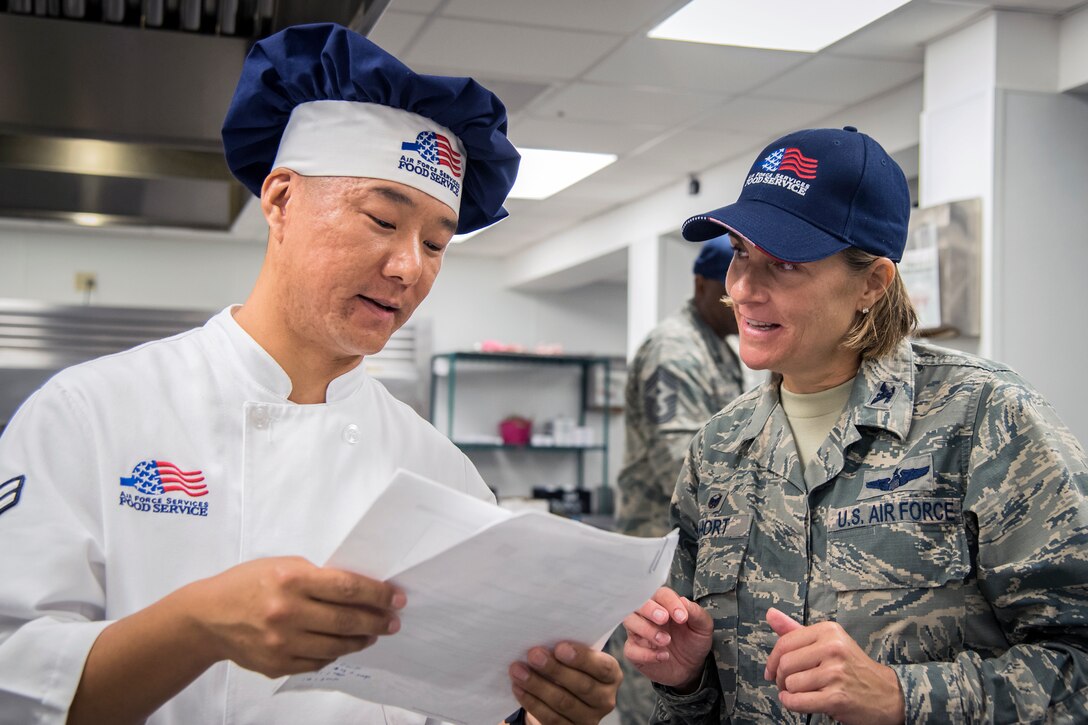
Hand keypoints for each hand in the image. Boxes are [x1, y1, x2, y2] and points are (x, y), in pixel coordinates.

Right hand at [182, 556, 404, 676]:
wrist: (208, 616)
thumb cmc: (248, 584)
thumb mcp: (283, 566)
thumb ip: (318, 577)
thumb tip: (359, 589)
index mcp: (292, 579)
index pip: (348, 587)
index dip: (377, 594)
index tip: (396, 598)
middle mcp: (287, 612)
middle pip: (347, 620)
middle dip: (377, 621)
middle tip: (392, 621)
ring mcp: (282, 642)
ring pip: (337, 646)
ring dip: (361, 640)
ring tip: (372, 634)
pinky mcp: (277, 664)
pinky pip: (318, 662)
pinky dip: (335, 653)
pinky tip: (343, 645)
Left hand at [509, 641, 620, 723]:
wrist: (563, 696)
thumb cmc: (570, 667)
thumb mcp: (576, 657)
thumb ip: (568, 649)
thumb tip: (544, 637)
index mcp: (611, 676)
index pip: (603, 668)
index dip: (582, 658)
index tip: (559, 647)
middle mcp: (605, 699)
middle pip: (582, 686)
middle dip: (555, 669)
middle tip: (533, 655)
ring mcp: (589, 719)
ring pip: (563, 702)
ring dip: (537, 685)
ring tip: (518, 670)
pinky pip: (551, 718)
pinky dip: (532, 702)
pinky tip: (518, 687)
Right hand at [621, 586, 713, 689]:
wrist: (690, 668)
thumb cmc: (693, 642)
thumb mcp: (702, 628)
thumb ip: (696, 613)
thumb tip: (683, 601)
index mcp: (664, 604)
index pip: (661, 594)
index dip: (670, 602)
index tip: (682, 617)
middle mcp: (647, 615)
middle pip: (638, 602)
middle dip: (649, 609)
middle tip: (663, 619)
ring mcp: (638, 632)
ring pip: (629, 621)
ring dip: (646, 630)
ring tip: (665, 641)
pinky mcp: (634, 651)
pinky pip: (630, 649)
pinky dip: (645, 654)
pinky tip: (663, 656)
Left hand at [764, 608, 904, 724]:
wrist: (887, 694)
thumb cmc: (852, 667)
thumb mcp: (827, 642)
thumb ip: (796, 629)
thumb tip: (771, 613)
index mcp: (829, 631)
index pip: (785, 643)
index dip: (772, 660)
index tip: (771, 670)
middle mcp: (833, 648)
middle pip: (785, 664)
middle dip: (780, 678)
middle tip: (787, 684)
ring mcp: (835, 673)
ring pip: (791, 684)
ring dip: (790, 692)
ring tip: (801, 692)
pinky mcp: (837, 697)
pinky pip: (798, 701)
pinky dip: (791, 704)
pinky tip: (796, 701)